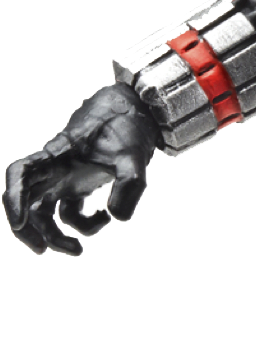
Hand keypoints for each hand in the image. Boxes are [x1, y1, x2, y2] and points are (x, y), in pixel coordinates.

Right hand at [4, 83, 160, 257]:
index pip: (21, 173)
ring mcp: (64, 178)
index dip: (14, 198)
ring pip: (44, 212)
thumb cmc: (127, 128)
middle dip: (28, 229)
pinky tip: (105, 218)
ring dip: (54, 235)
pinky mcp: (77, 186)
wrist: (135, 113)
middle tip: (42, 250)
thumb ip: (129, 185)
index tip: (19, 223)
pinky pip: (69, 212)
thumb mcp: (134, 156)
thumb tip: (117, 217)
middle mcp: (54, 168)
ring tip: (77, 250)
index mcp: (57, 154)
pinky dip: (83, 223)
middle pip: (25, 201)